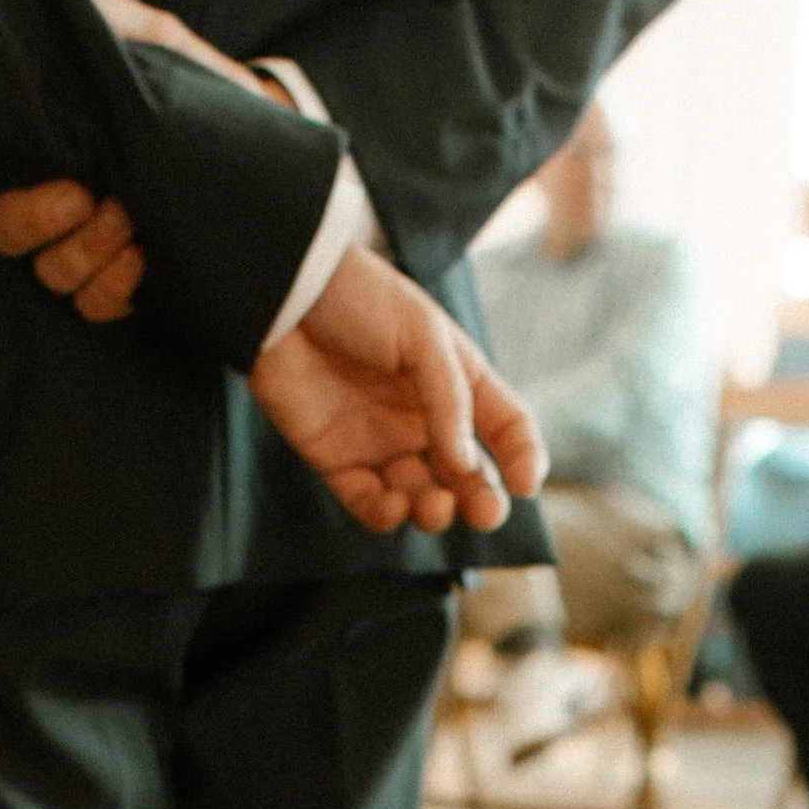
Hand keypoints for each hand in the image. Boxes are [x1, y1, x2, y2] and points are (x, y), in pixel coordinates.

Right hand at [0, 0, 296, 323]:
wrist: (283, 173)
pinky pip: (92, 304)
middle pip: (2, 227)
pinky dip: (114, 286)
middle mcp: (59, 199)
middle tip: (81, 194)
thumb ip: (111, 22)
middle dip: (31, 216)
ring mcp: (90, 249)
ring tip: (132, 219)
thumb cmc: (212, 102)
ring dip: (84, 250)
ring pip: (48, 270)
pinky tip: (145, 259)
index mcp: (55, 141)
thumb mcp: (166, 49)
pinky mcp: (126, 289)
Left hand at [250, 245, 542, 537]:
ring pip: (421, 496)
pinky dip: (385, 514)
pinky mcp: (338, 459)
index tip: (526, 486)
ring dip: (434, 511)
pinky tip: (393, 505)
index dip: (524, 458)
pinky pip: (369, 502)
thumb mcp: (422, 336)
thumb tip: (465, 465)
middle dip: (481, 499)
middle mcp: (424, 417)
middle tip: (485, 514)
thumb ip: (449, 401)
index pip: (506, 428)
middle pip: (466, 474)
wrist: (282, 294)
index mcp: (458, 381)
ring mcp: (381, 441)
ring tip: (434, 506)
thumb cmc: (359, 299)